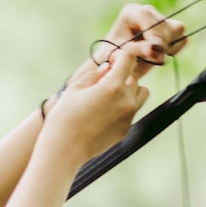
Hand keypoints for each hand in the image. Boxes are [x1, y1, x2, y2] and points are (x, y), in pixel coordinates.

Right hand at [41, 40, 150, 164]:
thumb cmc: (64, 117)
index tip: (110, 62)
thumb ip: (94, 75)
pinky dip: (123, 107)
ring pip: (140, 93)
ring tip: (109, 96)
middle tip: (103, 81)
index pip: (128, 59)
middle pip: (134, 77)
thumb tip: (108, 68)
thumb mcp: (75, 88)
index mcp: (113, 86)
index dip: (119, 56)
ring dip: (129, 89)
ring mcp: (128, 117)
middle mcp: (126, 100)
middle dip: (121, 75)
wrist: (65, 149)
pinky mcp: (126, 129)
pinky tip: (103, 114)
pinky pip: (132, 111)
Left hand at [94, 3, 187, 79]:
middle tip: (155, 59)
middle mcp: (148, 12)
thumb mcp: (121, 54)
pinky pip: (182, 38)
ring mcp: (161, 20)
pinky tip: (161, 55)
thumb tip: (152, 49)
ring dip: (169, 46)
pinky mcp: (171, 30)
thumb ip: (136, 50)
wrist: (120, 62)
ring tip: (154, 57)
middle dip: (161, 43)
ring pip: (177, 29)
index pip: (145, 15)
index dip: (153, 30)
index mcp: (131, 12)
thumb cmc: (115, 57)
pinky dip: (175, 49)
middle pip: (163, 23)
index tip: (156, 46)